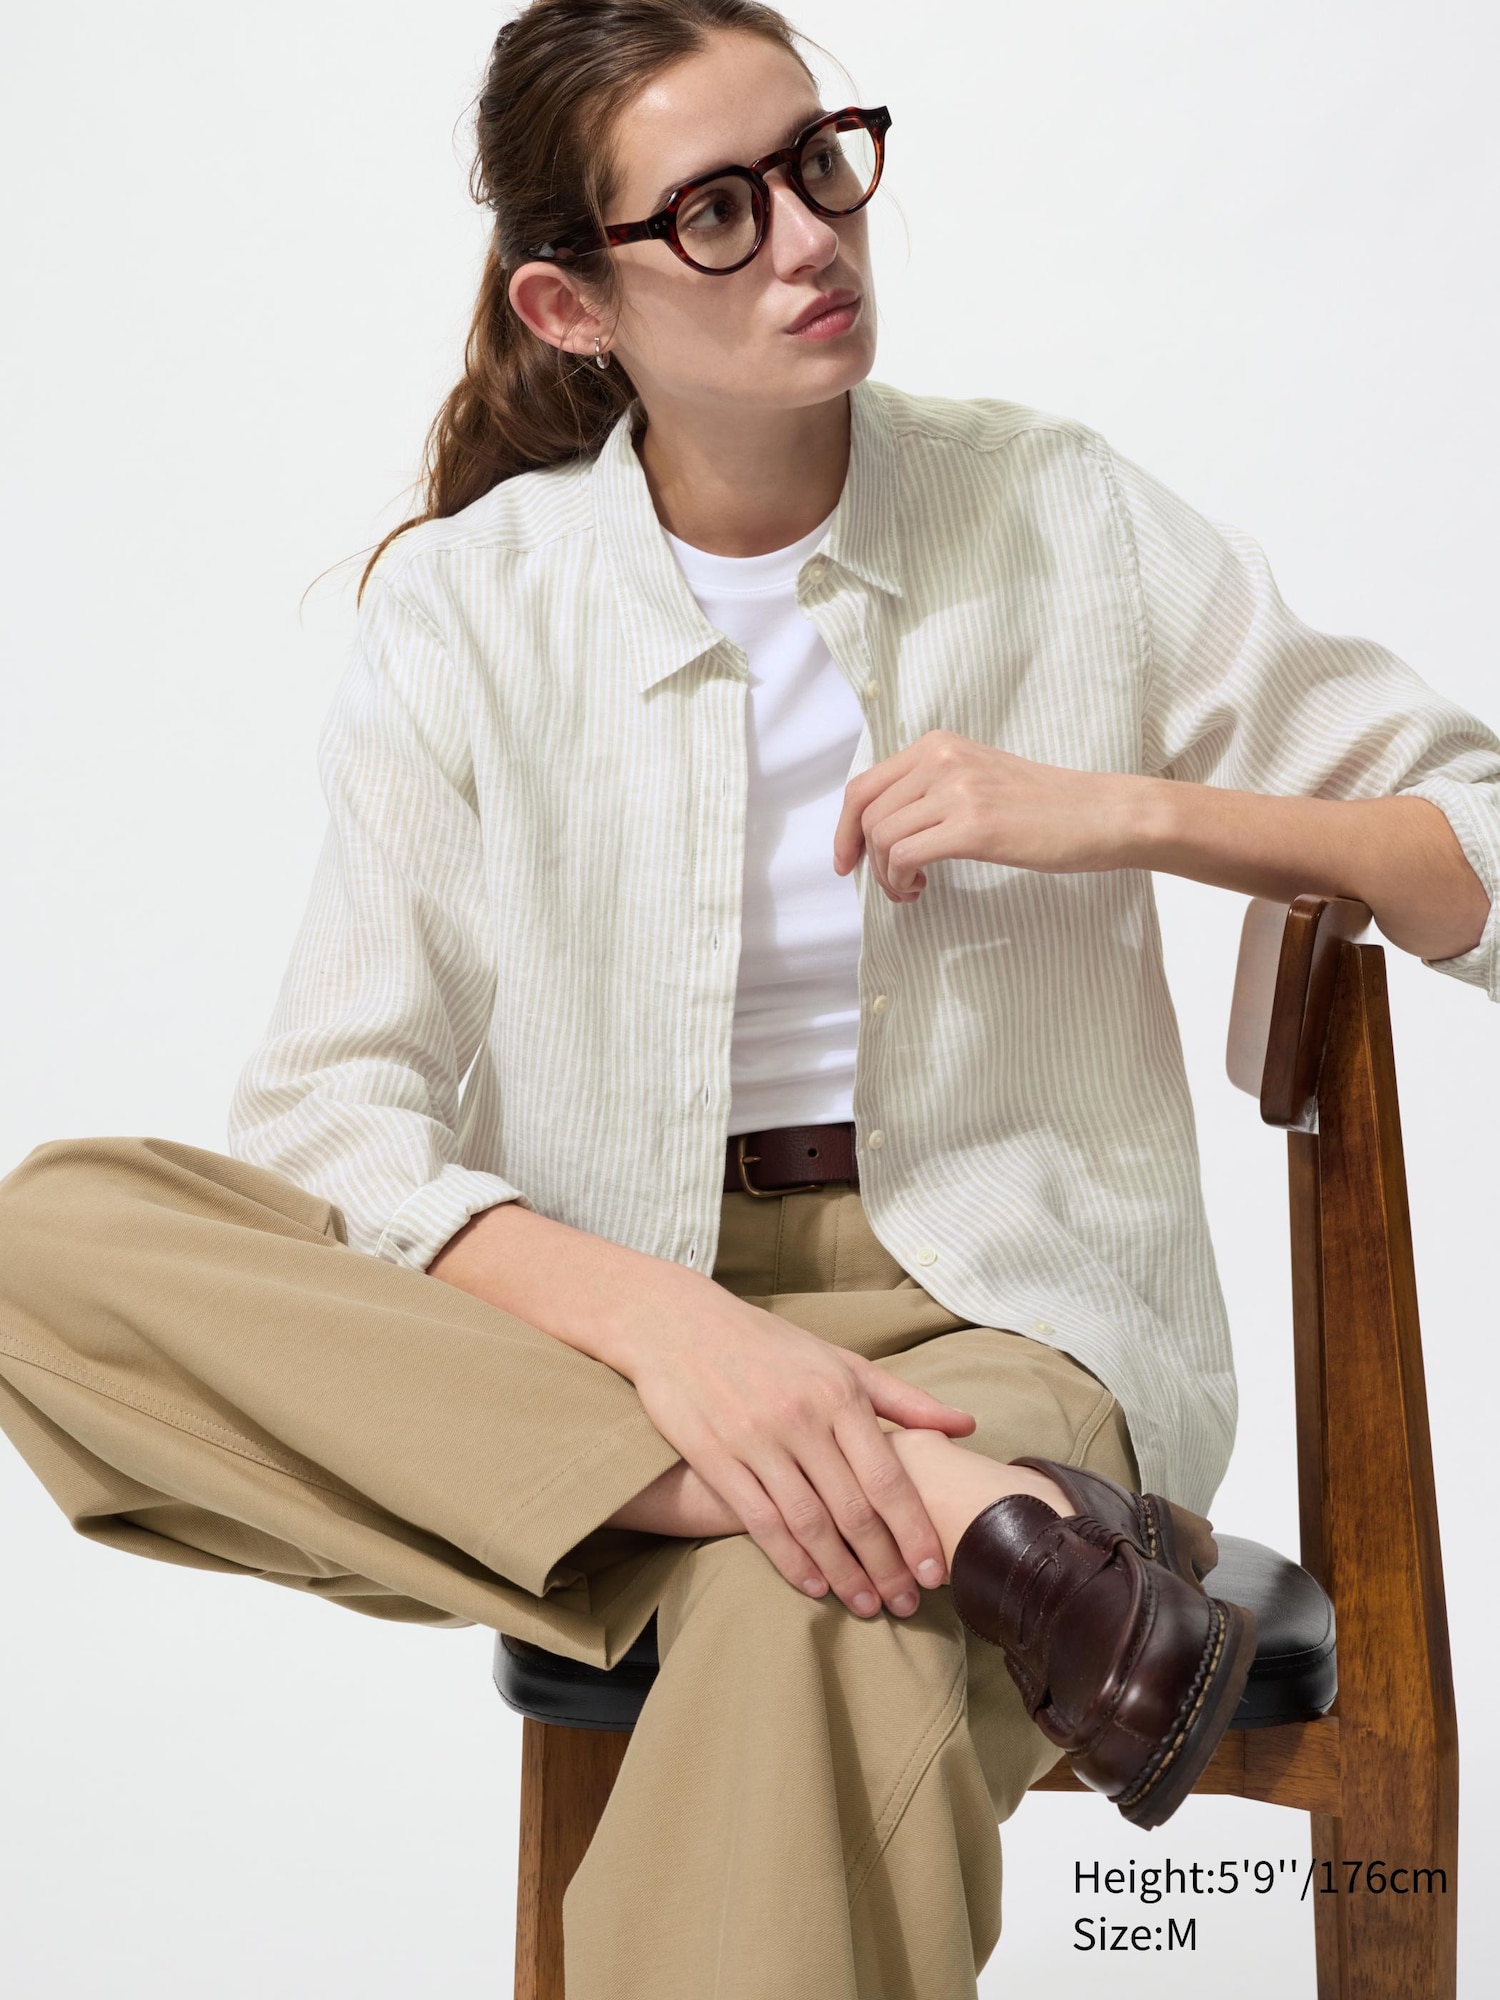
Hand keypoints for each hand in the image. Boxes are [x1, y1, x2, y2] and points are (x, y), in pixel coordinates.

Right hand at [625, 1283, 976, 1616]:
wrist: (678, 1324)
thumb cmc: (769, 1344)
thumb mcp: (839, 1360)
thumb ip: (902, 1398)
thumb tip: (966, 1425)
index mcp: (838, 1392)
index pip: (887, 1476)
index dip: (914, 1530)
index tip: (935, 1571)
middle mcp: (801, 1418)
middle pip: (853, 1510)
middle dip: (885, 1565)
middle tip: (906, 1605)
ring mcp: (756, 1440)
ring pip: (809, 1523)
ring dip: (842, 1573)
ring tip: (865, 1605)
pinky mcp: (716, 1458)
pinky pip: (760, 1521)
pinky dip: (789, 1560)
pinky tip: (812, 1585)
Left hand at [832, 729, 1156, 900]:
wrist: (1101, 814)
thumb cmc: (1045, 806)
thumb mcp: (977, 778)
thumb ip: (931, 789)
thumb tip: (882, 828)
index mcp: (938, 745)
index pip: (863, 785)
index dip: (844, 829)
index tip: (847, 860)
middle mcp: (942, 759)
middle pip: (866, 814)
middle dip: (867, 859)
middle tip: (892, 885)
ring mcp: (958, 790)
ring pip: (883, 838)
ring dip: (887, 875)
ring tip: (913, 888)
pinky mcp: (974, 825)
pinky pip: (906, 856)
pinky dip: (901, 880)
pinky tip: (922, 889)